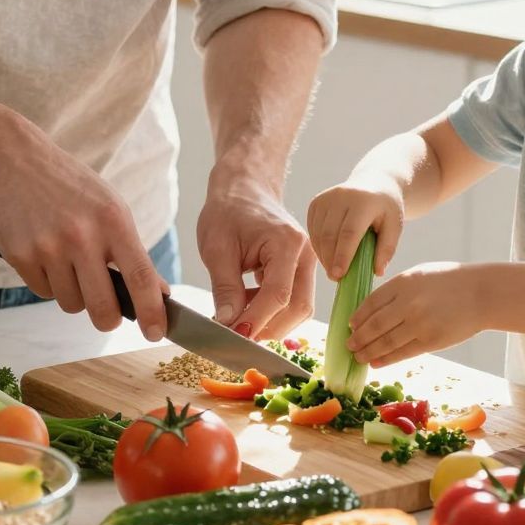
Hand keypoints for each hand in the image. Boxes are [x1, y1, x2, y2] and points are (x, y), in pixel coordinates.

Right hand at [0, 123, 168, 337]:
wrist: (15, 164)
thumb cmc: (71, 188)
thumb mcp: (111, 209)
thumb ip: (133, 252)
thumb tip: (158, 293)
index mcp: (113, 221)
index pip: (140, 277)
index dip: (151, 311)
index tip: (155, 332)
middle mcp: (81, 236)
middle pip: (103, 307)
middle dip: (108, 319)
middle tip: (109, 315)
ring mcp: (48, 247)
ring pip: (71, 303)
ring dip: (74, 295)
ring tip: (69, 264)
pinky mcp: (20, 256)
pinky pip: (43, 292)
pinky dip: (49, 284)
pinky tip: (46, 256)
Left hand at [197, 176, 316, 339]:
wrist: (243, 189)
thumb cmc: (228, 211)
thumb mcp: (217, 248)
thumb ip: (225, 288)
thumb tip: (228, 323)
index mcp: (287, 243)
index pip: (278, 295)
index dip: (256, 320)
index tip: (232, 335)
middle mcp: (306, 254)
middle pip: (298, 307)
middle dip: (268, 327)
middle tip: (236, 335)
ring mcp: (307, 262)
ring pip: (298, 308)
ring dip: (269, 320)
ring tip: (237, 314)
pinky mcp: (301, 269)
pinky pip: (292, 299)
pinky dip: (270, 310)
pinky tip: (245, 302)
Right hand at [307, 181, 403, 279]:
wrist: (375, 182)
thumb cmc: (386, 209)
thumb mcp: (395, 226)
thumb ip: (387, 248)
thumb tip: (377, 272)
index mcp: (364, 201)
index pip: (349, 233)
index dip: (343, 256)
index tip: (339, 276)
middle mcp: (341, 196)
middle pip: (330, 235)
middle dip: (330, 259)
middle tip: (336, 278)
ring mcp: (326, 198)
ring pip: (318, 234)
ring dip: (323, 255)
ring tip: (333, 269)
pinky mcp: (316, 202)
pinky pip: (313, 229)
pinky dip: (318, 245)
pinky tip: (327, 255)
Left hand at [347, 263, 483, 366]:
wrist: (482, 293)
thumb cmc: (451, 281)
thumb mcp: (420, 274)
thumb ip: (398, 289)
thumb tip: (374, 309)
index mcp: (403, 283)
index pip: (371, 303)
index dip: (358, 317)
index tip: (350, 326)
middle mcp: (408, 303)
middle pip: (374, 325)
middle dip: (358, 338)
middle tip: (349, 346)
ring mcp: (419, 323)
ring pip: (385, 342)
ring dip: (368, 352)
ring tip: (359, 357)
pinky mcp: (430, 340)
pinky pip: (402, 352)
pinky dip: (386, 359)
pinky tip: (377, 362)